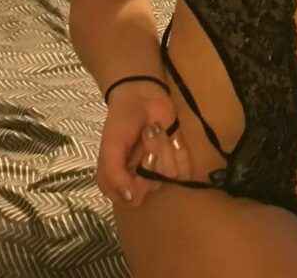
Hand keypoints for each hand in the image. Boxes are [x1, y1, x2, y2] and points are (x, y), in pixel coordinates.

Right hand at [98, 80, 190, 207]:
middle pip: (152, 185)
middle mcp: (140, 179)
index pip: (131, 199)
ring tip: (153, 130)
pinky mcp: (178, 157)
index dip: (134, 182)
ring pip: (169, 172)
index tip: (132, 162)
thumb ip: (115, 176)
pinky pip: (185, 165)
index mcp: (118, 181)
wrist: (142, 96)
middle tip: (144, 137)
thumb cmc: (122, 122)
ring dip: (162, 147)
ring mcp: (160, 168)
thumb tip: (131, 199)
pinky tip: (169, 134)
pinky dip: (177, 148)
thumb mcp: (111, 148)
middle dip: (149, 158)